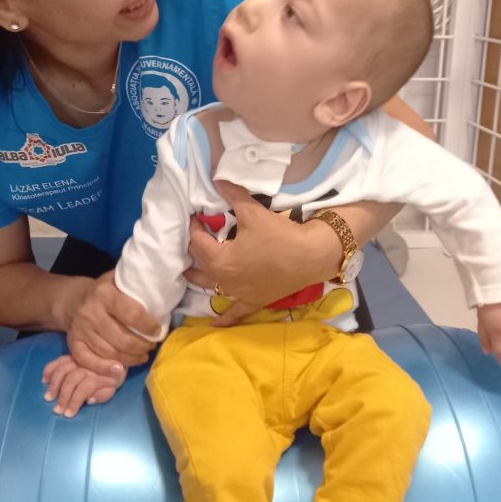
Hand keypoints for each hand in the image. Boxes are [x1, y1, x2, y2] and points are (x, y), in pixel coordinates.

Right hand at [42, 354, 125, 416]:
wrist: (115, 356)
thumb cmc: (112, 376)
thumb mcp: (113, 388)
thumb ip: (103, 395)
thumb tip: (90, 400)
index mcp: (99, 375)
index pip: (84, 388)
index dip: (75, 402)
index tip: (67, 414)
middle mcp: (87, 366)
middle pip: (71, 380)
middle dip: (63, 396)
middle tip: (57, 410)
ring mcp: (78, 359)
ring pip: (62, 370)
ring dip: (54, 384)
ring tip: (48, 397)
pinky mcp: (72, 355)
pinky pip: (58, 360)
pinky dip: (50, 369)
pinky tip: (44, 380)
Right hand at [66, 270, 159, 372]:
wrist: (75, 299)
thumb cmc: (107, 291)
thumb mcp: (120, 281)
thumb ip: (137, 288)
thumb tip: (163, 298)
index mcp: (105, 293)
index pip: (131, 313)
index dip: (147, 326)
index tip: (158, 331)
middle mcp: (90, 311)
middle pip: (121, 339)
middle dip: (142, 346)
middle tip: (151, 347)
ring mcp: (80, 328)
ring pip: (109, 352)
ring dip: (130, 359)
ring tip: (142, 356)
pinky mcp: (73, 342)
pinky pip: (88, 361)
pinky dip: (105, 369)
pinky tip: (120, 369)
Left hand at [185, 180, 317, 325]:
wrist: (311, 256)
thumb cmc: (279, 234)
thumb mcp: (252, 212)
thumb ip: (232, 194)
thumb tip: (216, 175)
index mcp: (219, 260)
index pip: (197, 241)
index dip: (195, 227)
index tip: (197, 216)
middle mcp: (224, 281)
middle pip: (202, 262)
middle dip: (197, 247)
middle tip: (199, 234)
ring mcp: (238, 294)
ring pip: (211, 286)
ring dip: (200, 277)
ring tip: (189, 270)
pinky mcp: (254, 301)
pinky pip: (236, 312)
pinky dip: (225, 319)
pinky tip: (215, 326)